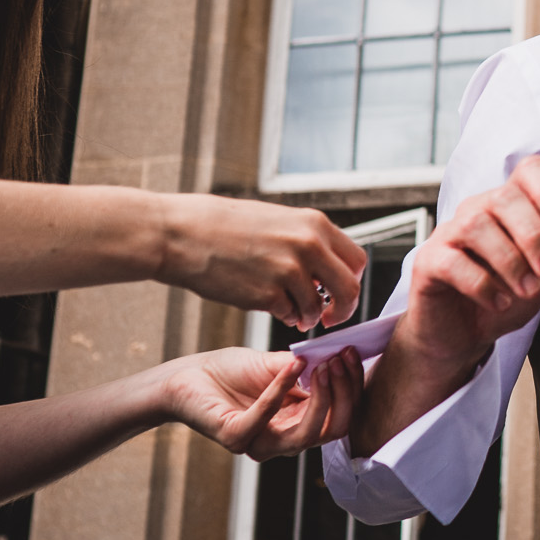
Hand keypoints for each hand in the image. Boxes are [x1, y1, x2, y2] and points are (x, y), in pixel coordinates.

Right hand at [158, 195, 364, 329]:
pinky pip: (290, 315)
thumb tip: (329, 268)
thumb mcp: (278, 221)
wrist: (182, 234)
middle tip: (330, 318)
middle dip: (343, 308)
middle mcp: (308, 246)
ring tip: (293, 313)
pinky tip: (274, 309)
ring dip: (308, 316)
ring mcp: (289, 271)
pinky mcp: (267, 294)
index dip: (351, 281)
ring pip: (317, 308)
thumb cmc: (225, 227)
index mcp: (314, 224)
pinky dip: (285, 316)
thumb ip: (307, 241)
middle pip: (350, 289)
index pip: (356, 260)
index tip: (338, 292)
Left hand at [167, 344, 364, 459]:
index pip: (339, 417)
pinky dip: (282, 388)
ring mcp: (259, 443)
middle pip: (331, 429)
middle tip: (342, 359)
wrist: (186, 376)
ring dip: (323, 397)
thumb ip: (308, 366)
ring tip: (324, 365)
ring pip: (307, 434)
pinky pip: (266, 416)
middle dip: (344, 393)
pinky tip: (293, 364)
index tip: (352, 354)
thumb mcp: (278, 364)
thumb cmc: (230, 372)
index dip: (351, 388)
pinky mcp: (236, 437)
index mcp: (297, 423)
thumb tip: (341, 355)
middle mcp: (282, 440)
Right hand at [401, 153, 539, 376]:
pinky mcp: (428, 263)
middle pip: (505, 198)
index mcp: (510, 202)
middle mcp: (477, 209)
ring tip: (529, 291)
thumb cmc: (508, 291)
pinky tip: (500, 302)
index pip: (530, 170)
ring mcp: (449, 234)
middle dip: (535, 235)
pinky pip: (452, 262)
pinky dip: (482, 283)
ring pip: (477, 226)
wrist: (465, 334)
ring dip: (510, 261)